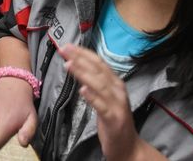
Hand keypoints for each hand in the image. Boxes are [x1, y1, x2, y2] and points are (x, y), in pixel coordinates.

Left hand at [60, 44, 146, 160]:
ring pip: (99, 85)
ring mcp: (117, 104)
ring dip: (83, 73)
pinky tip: (83, 90)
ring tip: (69, 64)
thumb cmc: (113, 120)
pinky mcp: (114, 119)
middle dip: (80, 58)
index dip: (84, 53)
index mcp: (116, 84)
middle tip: (64, 49)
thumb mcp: (106, 98)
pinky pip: (102, 106)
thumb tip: (79, 66)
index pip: (99, 63)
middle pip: (98, 70)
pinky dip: (92, 97)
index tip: (68, 46)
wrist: (128, 146)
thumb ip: (96, 83)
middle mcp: (118, 91)